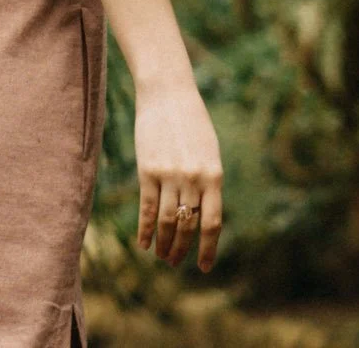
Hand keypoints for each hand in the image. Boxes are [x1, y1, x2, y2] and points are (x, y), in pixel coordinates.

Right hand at [133, 77, 222, 272]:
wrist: (167, 92)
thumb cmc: (192, 121)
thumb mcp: (209, 151)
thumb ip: (208, 182)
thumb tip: (204, 215)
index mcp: (213, 174)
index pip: (212, 223)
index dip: (207, 249)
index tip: (203, 267)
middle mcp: (192, 178)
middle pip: (188, 226)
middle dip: (182, 249)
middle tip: (175, 263)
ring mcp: (169, 175)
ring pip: (168, 222)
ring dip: (164, 244)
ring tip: (162, 257)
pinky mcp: (147, 170)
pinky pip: (147, 208)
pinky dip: (145, 230)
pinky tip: (144, 243)